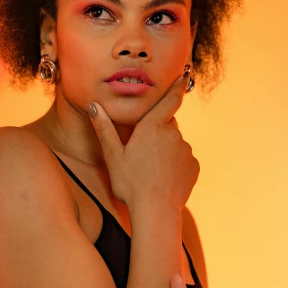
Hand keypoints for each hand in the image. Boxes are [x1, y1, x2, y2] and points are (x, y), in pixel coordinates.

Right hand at [88, 72, 198, 208]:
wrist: (155, 212)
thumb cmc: (130, 184)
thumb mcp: (113, 156)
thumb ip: (104, 128)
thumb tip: (93, 105)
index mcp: (152, 127)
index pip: (169, 100)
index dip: (176, 87)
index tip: (183, 75)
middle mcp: (173, 134)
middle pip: (167, 125)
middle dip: (157, 132)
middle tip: (142, 153)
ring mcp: (186, 151)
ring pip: (175, 144)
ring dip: (166, 151)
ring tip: (151, 171)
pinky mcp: (194, 167)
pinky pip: (183, 160)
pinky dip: (175, 165)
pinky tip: (163, 179)